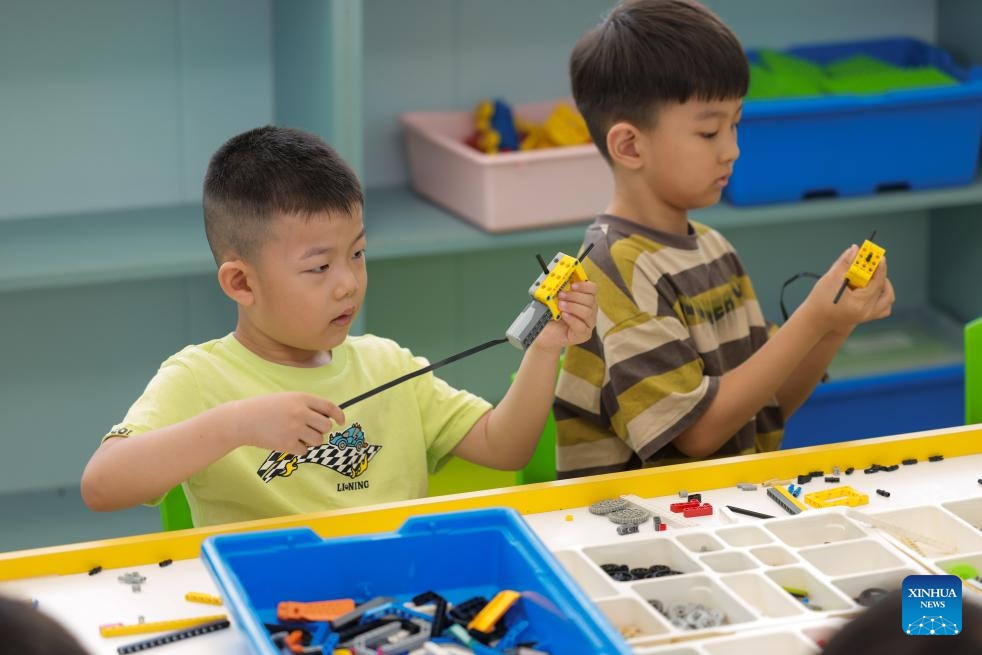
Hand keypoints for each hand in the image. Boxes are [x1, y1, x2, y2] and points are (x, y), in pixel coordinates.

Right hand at [226, 392, 344, 455]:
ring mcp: (294, 429)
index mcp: (301, 398)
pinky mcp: (287, 444)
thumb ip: (307, 405)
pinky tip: (287, 442)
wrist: (242, 420)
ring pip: (318, 440)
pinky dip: (299, 449)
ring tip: (296, 436)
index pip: (329, 406)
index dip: (338, 415)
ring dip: (311, 441)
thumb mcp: (287, 398)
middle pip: (326, 426)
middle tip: (308, 430)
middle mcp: (300, 412)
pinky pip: (305, 451)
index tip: (341, 421)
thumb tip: (328, 418)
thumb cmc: (265, 409)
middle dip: (320, 430)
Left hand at [532, 280, 598, 352]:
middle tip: (561, 295)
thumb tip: (554, 282)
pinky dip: (572, 319)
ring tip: (560, 306)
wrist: (544, 335)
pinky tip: (564, 316)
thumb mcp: (553, 302)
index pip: (592, 289)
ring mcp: (588, 324)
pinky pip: (582, 326)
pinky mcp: (584, 335)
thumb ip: (557, 292)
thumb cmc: (550, 317)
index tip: (572, 285)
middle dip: (575, 296)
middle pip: (590, 300)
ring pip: (587, 312)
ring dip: (572, 307)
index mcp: (585, 299)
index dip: (584, 285)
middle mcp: (590, 310)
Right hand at [804, 245, 894, 334]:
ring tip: (871, 277)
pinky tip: (871, 288)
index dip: (879, 267)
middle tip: (872, 265)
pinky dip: (881, 296)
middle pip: (884, 289)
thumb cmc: (820, 299)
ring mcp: (868, 316)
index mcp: (860, 303)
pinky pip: (884, 307)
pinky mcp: (867, 317)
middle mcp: (867, 312)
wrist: (815, 319)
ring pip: (887, 298)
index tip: (878, 256)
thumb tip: (855, 248)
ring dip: (883, 285)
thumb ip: (845, 262)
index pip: (877, 282)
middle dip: (879, 274)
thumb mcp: (831, 279)